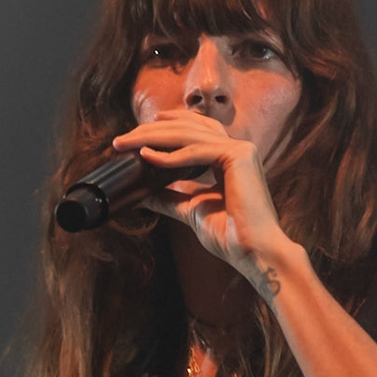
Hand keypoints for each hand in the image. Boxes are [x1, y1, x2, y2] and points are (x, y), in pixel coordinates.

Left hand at [109, 111, 300, 288]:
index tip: (140, 129)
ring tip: (127, 143)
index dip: (169, 125)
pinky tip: (147, 156)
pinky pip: (196, 152)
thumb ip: (170, 198)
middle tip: (122, 138)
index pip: (196, 130)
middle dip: (153, 129)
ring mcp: (241, 150)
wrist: (253, 251)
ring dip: (153, 138)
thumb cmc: (230, 235)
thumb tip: (143, 195)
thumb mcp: (191, 210)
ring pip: (189, 135)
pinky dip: (169, 156)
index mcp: (231, 157)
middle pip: (189, 127)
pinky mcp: (239, 157)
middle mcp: (238, 148)